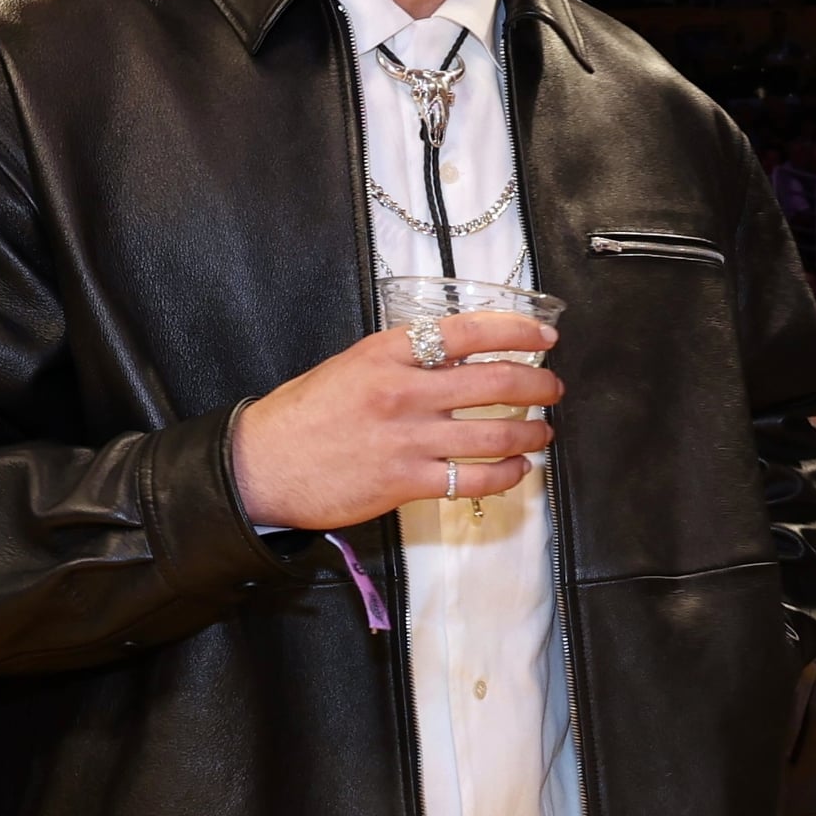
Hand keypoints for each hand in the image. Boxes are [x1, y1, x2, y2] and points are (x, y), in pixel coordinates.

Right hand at [230, 312, 562, 529]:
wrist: (261, 466)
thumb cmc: (304, 415)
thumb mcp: (352, 366)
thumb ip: (404, 361)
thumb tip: (457, 359)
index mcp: (388, 353)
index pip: (469, 332)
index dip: (518, 332)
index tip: (546, 338)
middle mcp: (403, 391)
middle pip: (495, 382)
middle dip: (538, 385)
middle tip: (554, 388)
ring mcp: (407, 439)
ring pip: (494, 434)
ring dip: (531, 432)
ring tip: (543, 432)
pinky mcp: (406, 483)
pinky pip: (474, 479)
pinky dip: (507, 474)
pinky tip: (518, 469)